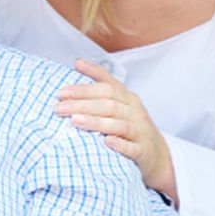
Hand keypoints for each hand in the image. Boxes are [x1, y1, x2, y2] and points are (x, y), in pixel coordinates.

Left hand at [55, 59, 177, 202]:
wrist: (156, 153)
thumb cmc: (131, 124)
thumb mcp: (120, 101)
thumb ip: (101, 81)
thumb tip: (78, 62)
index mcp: (128, 98)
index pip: (106, 88)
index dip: (84, 89)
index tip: (61, 92)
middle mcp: (135, 112)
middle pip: (109, 105)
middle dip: (82, 105)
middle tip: (59, 108)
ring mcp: (140, 131)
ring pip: (119, 124)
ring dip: (96, 122)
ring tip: (75, 120)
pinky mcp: (143, 151)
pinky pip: (132, 148)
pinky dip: (119, 144)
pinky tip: (105, 142)